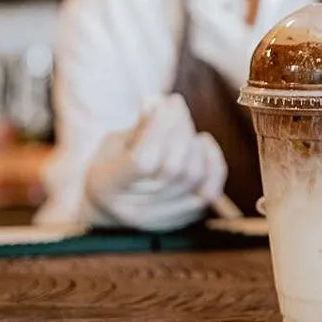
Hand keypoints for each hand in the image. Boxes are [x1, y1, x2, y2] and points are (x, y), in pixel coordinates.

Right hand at [84, 94, 227, 230]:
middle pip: (174, 167)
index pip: (143, 161)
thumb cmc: (111, 165)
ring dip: (194, 142)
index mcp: (107, 187)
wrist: (111, 206)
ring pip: (194, 175)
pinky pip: (211, 190)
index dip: (160, 127)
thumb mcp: (113, 142)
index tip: (166, 101)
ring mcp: (162, 219)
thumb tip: (161, 104)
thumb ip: (139, 126)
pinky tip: (202, 143)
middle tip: (176, 107)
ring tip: (182, 127)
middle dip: (180, 128)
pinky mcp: (184, 218)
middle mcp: (135, 210)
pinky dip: (213, 161)